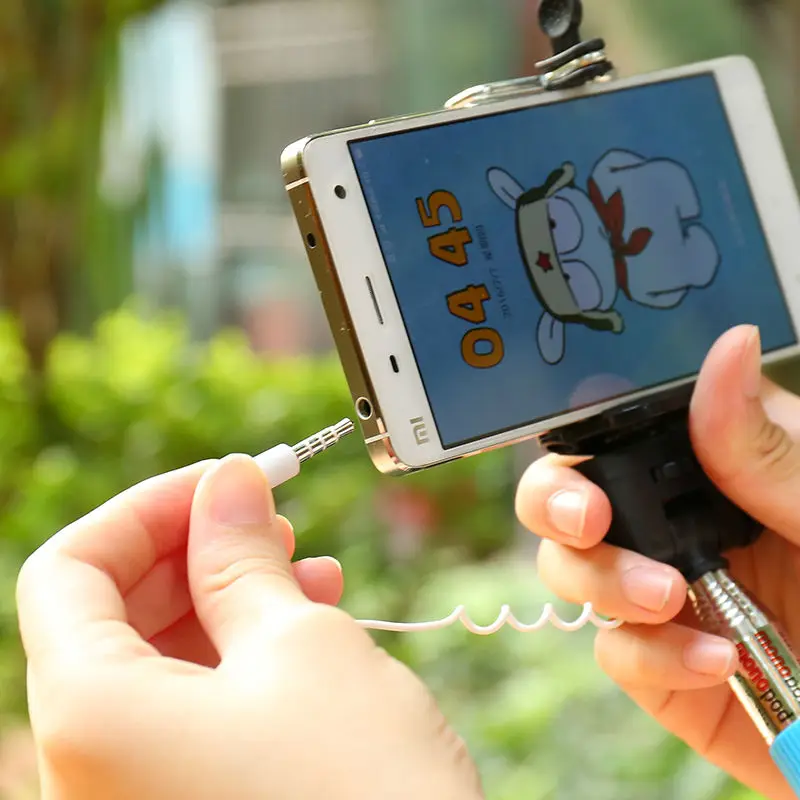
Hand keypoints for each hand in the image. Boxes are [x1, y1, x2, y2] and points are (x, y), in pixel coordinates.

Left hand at [17, 455, 480, 799]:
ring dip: (228, 597)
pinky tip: (308, 624)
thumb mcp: (299, 643)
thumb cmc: (356, 792)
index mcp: (90, 713)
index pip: (69, 569)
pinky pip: (191, 709)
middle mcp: (89, 765)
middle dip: (194, 550)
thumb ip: (243, 555)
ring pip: (157, 660)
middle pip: (110, 613)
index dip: (147, 509)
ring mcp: (139, 792)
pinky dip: (241, 654)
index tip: (219, 481)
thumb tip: (228, 482)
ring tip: (307, 567)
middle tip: (267, 517)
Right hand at [516, 325, 799, 799]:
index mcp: (718, 465)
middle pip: (571, 490)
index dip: (586, 424)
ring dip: (601, 578)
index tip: (587, 440)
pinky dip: (650, 655)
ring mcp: (662, 591)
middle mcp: (678, 522)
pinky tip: (713, 661)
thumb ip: (766, 448)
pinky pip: (616, 650)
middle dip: (556, 500)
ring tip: (666, 598)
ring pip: (572, 566)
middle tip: (585, 519)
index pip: (624, 423)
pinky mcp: (661, 663)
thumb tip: (726, 347)